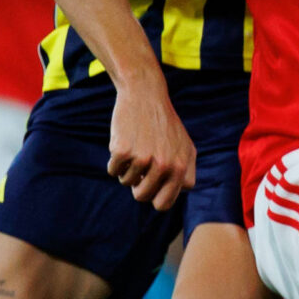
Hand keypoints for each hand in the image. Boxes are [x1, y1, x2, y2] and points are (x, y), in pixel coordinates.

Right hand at [108, 80, 195, 209]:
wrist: (145, 94)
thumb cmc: (165, 123)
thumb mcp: (185, 146)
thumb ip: (186, 172)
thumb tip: (178, 194)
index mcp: (181, 168)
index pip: (164, 203)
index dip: (154, 196)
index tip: (152, 184)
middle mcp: (165, 166)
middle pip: (142, 197)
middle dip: (137, 188)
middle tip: (138, 170)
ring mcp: (143, 159)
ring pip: (126, 182)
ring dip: (126, 169)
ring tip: (134, 148)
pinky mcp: (123, 151)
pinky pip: (113, 171)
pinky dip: (114, 161)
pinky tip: (123, 143)